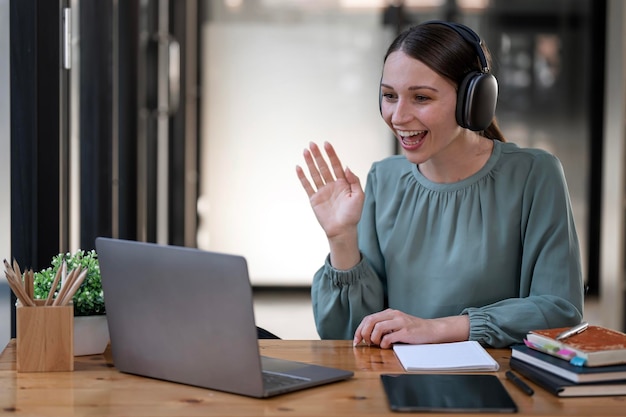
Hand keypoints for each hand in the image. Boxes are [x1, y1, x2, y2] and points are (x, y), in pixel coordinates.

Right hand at [296, 142, 363, 240]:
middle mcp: (332, 185)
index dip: (331, 154)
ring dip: (310, 162)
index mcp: (343, 183)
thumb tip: (346, 167)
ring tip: (305, 151)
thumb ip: (354, 180)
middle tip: (312, 144)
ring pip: (315, 173)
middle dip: (318, 155)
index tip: (326, 144)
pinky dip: (302, 177)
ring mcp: (322, 191)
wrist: (342, 230)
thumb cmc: (353, 215)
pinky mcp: (314, 199)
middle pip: (323, 166)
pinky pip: (307, 186)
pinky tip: (299, 168)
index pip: (336, 165)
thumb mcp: (359, 196)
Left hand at [353, 309, 469, 348]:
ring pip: (378, 327)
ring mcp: (400, 322)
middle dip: (363, 333)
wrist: (432, 330)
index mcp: (389, 313)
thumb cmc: (413, 330)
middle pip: (370, 321)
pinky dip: (384, 343)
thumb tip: (367, 337)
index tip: (356, 340)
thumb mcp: (396, 324)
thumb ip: (384, 327)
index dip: (359, 329)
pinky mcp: (406, 331)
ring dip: (374, 338)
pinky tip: (387, 346)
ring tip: (377, 344)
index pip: (368, 318)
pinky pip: (389, 337)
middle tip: (365, 343)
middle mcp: (394, 315)